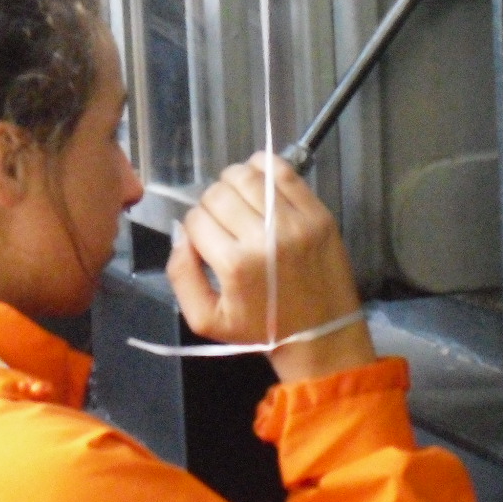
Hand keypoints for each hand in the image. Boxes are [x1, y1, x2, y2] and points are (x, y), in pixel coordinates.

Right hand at [166, 152, 375, 381]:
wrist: (321, 334)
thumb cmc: (262, 328)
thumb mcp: (206, 319)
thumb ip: (181, 275)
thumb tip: (181, 234)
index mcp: (235, 265)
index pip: (196, 219)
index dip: (195, 227)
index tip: (207, 241)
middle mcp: (265, 238)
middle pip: (218, 194)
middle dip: (211, 204)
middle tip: (223, 222)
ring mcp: (295, 222)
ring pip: (246, 175)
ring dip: (233, 182)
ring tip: (239, 201)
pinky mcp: (317, 213)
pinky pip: (284, 171)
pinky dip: (264, 167)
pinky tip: (260, 182)